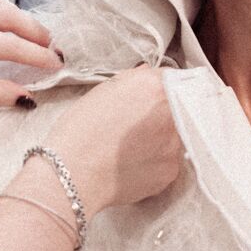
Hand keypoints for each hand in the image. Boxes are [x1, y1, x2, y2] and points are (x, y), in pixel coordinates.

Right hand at [41, 65, 182, 215]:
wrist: (73, 175)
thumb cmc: (79, 132)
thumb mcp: (101, 92)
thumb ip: (132, 80)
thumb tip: (147, 75)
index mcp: (153, 87)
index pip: (172, 80)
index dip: (159, 90)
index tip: (149, 99)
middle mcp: (170, 114)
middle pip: (177, 108)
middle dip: (162, 113)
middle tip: (137, 125)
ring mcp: (174, 145)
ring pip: (174, 135)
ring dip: (160, 137)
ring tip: (132, 147)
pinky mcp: (171, 171)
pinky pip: (168, 160)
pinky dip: (155, 160)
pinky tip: (133, 162)